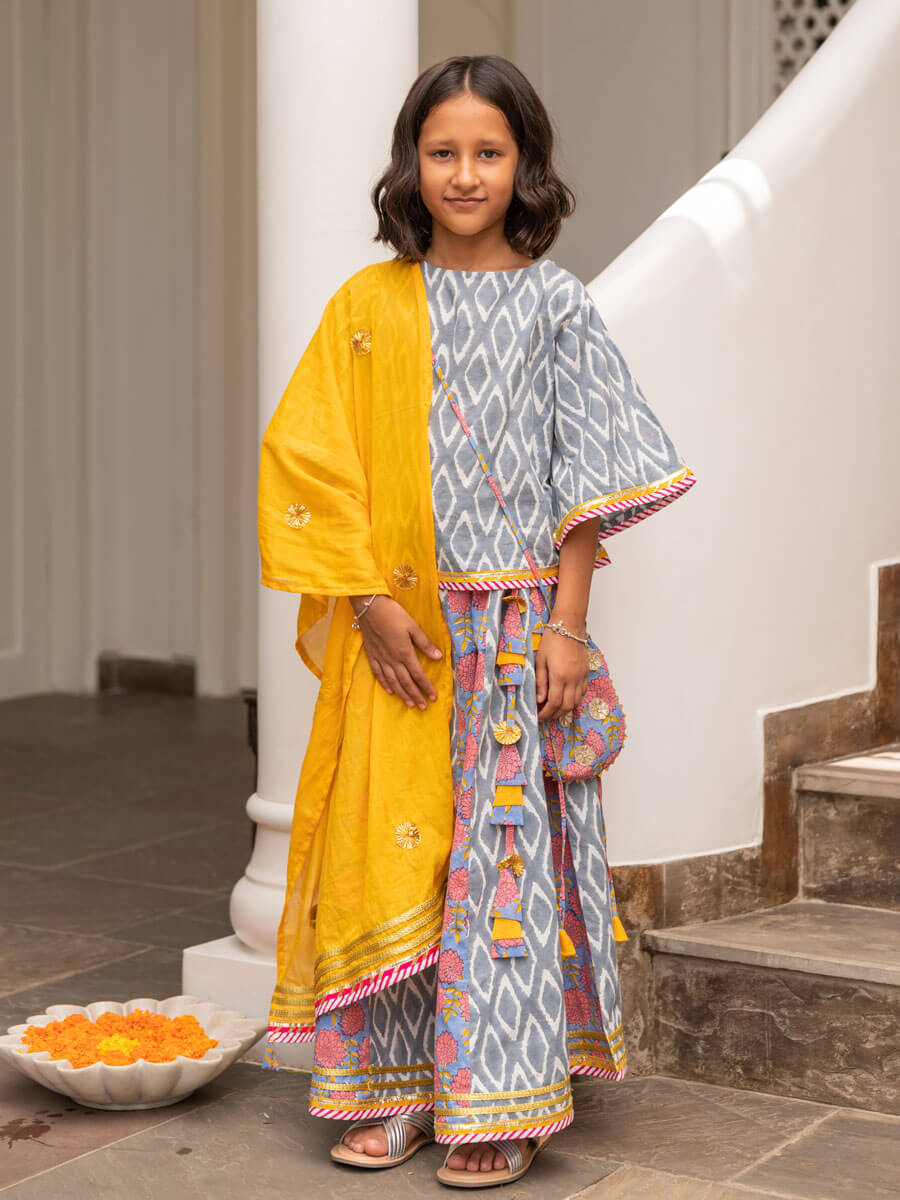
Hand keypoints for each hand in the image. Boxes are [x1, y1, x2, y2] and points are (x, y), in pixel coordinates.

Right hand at [352, 595, 442, 709]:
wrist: (369, 608)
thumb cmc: (393, 614)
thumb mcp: (413, 626)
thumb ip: (425, 643)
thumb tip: (438, 657)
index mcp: (405, 652)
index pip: (418, 674)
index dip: (426, 687)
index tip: (433, 697)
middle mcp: (392, 659)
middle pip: (406, 682)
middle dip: (415, 695)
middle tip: (423, 707)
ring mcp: (381, 658)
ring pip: (392, 681)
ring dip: (402, 694)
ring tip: (409, 704)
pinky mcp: (372, 655)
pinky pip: (378, 673)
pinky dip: (384, 684)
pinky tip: (389, 691)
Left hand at [535, 624, 588, 721]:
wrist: (569, 627)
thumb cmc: (552, 641)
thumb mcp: (540, 661)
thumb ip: (540, 682)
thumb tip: (539, 700)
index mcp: (559, 676)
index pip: (554, 703)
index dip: (546, 713)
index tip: (539, 715)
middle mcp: (573, 679)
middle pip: (566, 706)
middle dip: (555, 714)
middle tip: (545, 714)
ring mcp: (581, 676)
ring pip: (576, 702)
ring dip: (565, 708)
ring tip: (554, 707)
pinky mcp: (586, 673)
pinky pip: (582, 692)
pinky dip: (574, 699)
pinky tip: (565, 697)